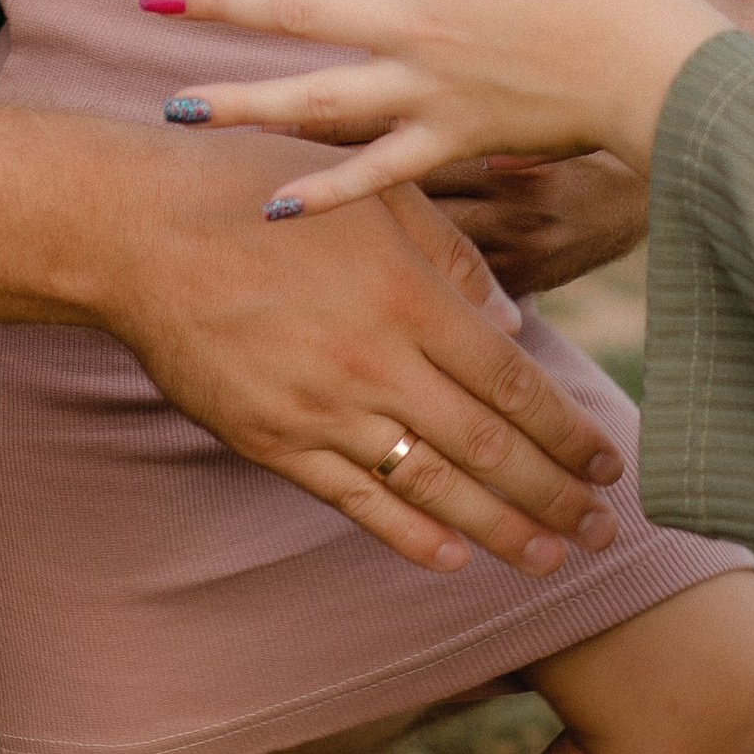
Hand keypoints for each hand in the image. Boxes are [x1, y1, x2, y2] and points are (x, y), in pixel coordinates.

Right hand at [104, 139, 627, 575]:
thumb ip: (448, 253)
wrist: (141, 231)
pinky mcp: (273, 441)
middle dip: (554, 497)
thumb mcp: (369, 192)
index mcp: (409, 297)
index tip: (611, 466)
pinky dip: (407, 535)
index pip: (512, 383)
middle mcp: (376, 363)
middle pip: (487, 447)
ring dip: (497, 530)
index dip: (568, 433)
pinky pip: (354, 501)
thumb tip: (509, 320)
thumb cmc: (257, 191)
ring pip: (430, 488)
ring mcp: (322, 409)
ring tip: (547, 561)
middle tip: (604, 535)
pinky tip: (451, 558)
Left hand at [148, 0, 728, 212]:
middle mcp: (420, 22)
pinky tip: (268, 205)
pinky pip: (376, 173)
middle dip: (219, 4)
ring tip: (173, 107)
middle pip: (298, 10)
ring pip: (316, 99)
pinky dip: (322, 192)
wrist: (671, 77)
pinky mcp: (454, 142)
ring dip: (240, 104)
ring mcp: (431, 90)